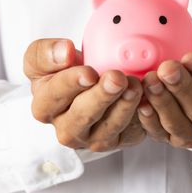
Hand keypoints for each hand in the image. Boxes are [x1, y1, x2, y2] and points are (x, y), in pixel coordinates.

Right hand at [24, 38, 144, 151]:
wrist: (86, 85)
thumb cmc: (63, 71)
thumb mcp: (44, 57)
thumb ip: (44, 53)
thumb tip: (65, 52)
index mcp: (45, 107)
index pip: (54, 97)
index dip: (71, 84)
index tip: (89, 72)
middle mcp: (67, 128)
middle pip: (83, 116)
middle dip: (101, 97)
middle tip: (117, 78)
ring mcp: (93, 138)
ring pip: (109, 128)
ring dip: (124, 106)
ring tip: (135, 86)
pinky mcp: (118, 141)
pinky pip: (130, 133)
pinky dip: (141, 117)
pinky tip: (147, 100)